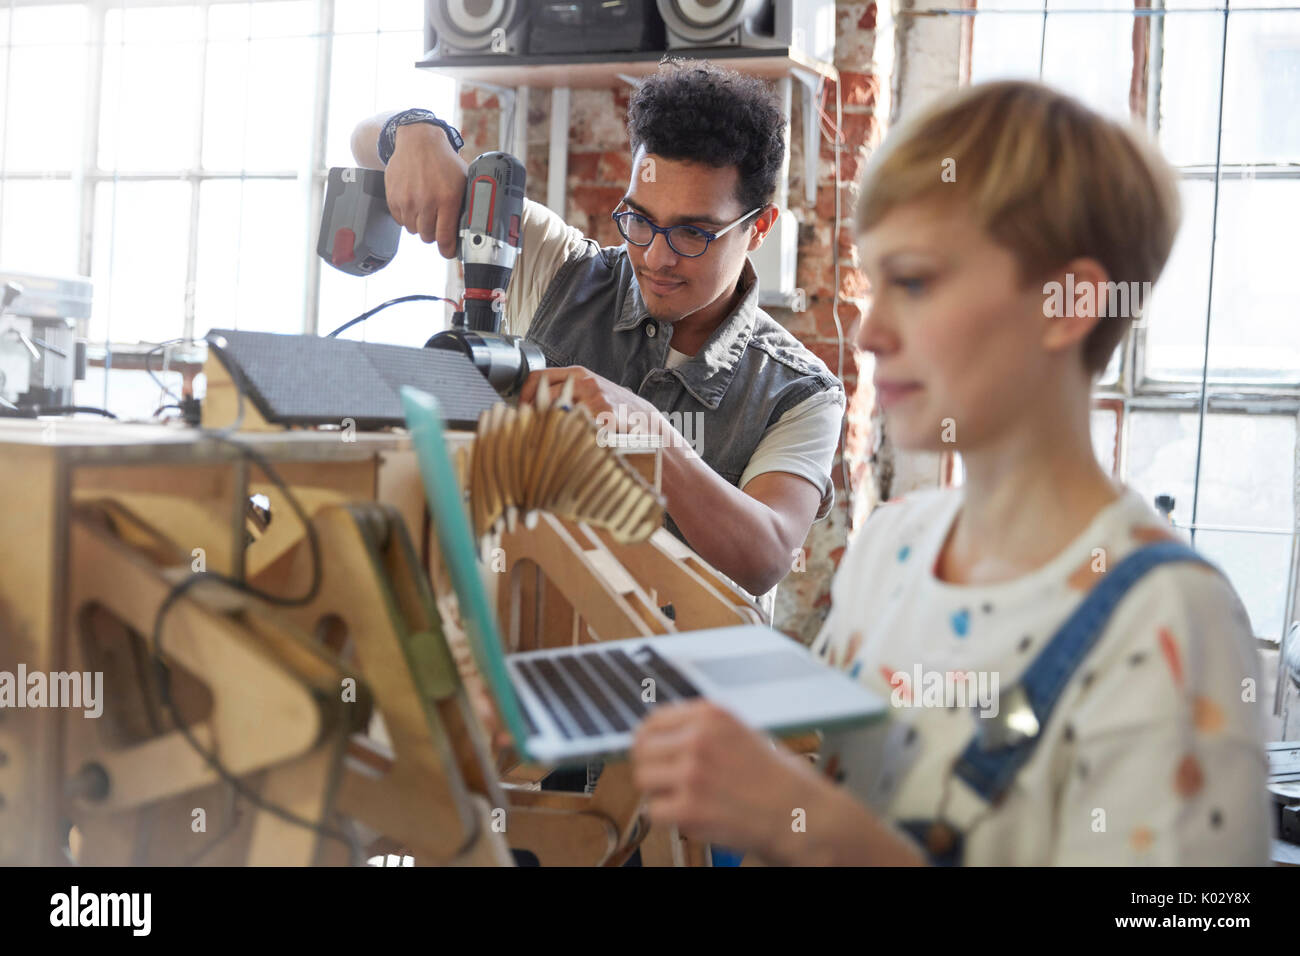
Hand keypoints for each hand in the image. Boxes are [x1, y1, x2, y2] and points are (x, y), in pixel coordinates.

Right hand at [383, 124, 468, 257]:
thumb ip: (466, 203)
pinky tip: (414, 205)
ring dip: (421, 225)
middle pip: (428, 237)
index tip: (449, 251)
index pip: (444, 238)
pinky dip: (407, 217)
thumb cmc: (444, 162)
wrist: (418, 141)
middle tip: (438, 224)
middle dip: (435, 234)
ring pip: (414, 230)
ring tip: (426, 211)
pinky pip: (400, 220)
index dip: (447, 250)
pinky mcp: (393, 198)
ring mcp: (407, 200)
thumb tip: (474, 227)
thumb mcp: (463, 180)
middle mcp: (426, 201)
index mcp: (447, 198)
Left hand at [519, 366, 664, 435]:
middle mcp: (585, 383)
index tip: (521, 411)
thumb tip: (532, 405)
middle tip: (529, 430)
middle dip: (533, 416)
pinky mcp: (605, 419)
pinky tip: (569, 447)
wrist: (645, 420)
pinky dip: (568, 440)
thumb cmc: (614, 408)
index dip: (524, 396)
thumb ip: (565, 392)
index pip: (538, 378)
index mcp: (578, 374)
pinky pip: (576, 430)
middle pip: (543, 397)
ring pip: (556, 415)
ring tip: (547, 441)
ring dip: (548, 429)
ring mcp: (595, 400)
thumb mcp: (589, 391)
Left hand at [630, 700, 812, 855]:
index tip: (653, 752)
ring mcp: (692, 773)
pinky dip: (669, 818)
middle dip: (652, 766)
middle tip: (669, 780)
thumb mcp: (739, 732)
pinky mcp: (690, 808)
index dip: (650, 740)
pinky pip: (654, 811)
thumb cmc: (777, 778)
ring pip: (643, 779)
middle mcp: (698, 739)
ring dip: (659, 791)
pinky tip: (692, 815)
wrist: (801, 813)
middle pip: (641, 749)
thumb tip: (660, 736)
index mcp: (709, 715)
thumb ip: (700, 730)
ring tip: (686, 798)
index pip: (653, 720)